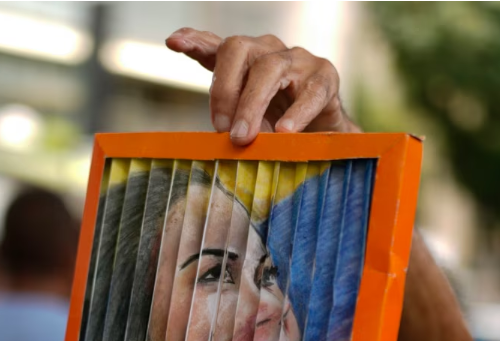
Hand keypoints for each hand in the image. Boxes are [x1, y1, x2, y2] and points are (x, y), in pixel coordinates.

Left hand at [166, 28, 359, 144]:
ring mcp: (297, 59)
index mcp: (244, 61)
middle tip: (221, 128)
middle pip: (238, 50)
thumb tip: (213, 140)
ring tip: (244, 136)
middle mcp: (268, 51)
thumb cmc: (277, 122)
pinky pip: (309, 91)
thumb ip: (229, 122)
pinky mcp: (324, 76)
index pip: (216, 46)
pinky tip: (285, 131)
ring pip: (270, 68)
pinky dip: (296, 112)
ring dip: (252, 104)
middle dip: (224, 88)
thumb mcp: (247, 122)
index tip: (174, 43)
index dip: (196, 42)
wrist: (323, 132)